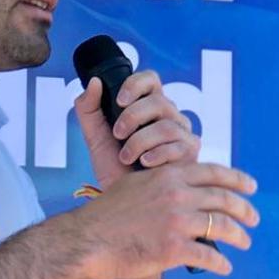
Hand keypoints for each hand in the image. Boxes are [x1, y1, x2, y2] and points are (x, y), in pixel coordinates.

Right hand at [69, 163, 259, 278]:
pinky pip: (209, 256)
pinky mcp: (174, 249)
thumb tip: (181, 182)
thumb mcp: (135, 182)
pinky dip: (220, 263)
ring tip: (244, 242)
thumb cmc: (107, 213)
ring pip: (222, 226)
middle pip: (223, 199)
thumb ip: (161, 180)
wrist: (88, 240)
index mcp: (169, 175)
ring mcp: (176, 221)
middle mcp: (177, 194)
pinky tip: (225, 267)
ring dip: (238, 236)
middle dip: (244, 209)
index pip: (214, 172)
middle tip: (254, 218)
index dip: (237, 179)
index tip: (251, 186)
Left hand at [73, 71, 200, 189]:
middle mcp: (169, 116)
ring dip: (140, 141)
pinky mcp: (190, 154)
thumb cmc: (112, 165)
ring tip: (125, 156)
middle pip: (159, 101)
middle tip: (117, 134)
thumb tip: (95, 81)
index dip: (136, 84)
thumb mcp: (94, 135)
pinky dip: (155, 155)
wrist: (122, 198)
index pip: (150, 79)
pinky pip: (177, 147)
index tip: (119, 101)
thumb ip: (88, 107)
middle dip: (133, 116)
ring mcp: (182, 134)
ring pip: (166, 126)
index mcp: (148, 105)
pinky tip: (143, 163)